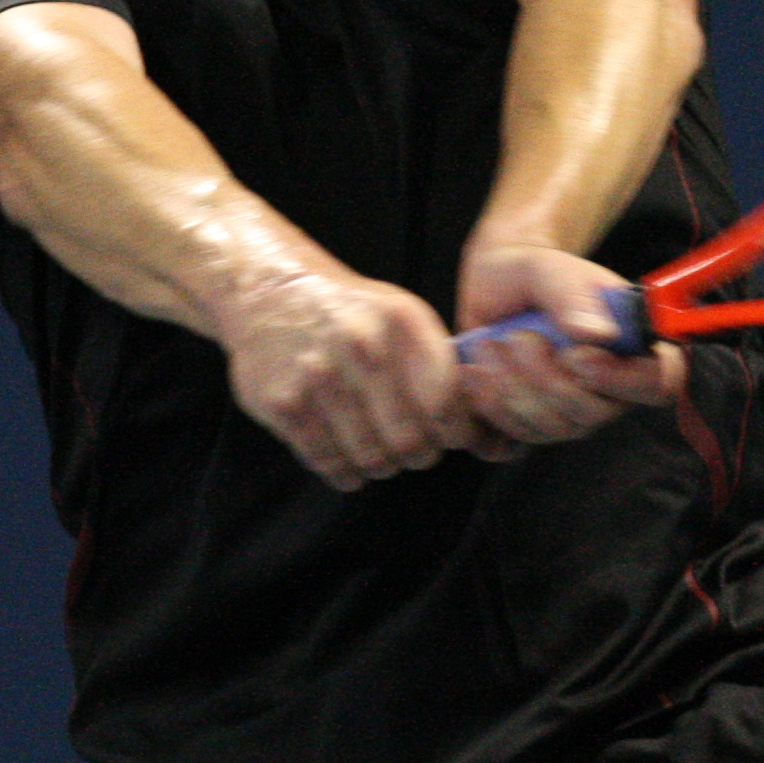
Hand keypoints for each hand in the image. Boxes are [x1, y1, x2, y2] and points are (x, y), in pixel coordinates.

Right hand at [218, 269, 492, 491]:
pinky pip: (328, 463)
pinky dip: (346, 473)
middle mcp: (362, 346)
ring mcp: (318, 377)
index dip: (458, 433)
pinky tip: (347, 459)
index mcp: (402, 322)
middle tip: (413, 448)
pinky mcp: (284, 403)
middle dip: (419, 454)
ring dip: (382, 465)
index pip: (447, 401)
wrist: (268, 289)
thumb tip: (495, 442)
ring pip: (371, 458)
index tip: (455, 439)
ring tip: (378, 450)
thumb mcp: (402, 317)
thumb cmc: (348, 312)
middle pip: (411, 440)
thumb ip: (445, 372)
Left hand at [454, 243, 684, 446]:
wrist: (492, 284)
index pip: (656, 383)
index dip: (622, 381)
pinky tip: (475, 374)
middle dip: (545, 378)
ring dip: (511, 389)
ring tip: (488, 346)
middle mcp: (607, 389)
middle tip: (515, 337)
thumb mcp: (549, 269)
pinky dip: (489, 409)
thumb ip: (572, 294)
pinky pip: (514, 439)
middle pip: (593, 414)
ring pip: (551, 429)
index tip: (576, 357)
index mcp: (631, 347)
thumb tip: (599, 334)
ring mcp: (569, 413)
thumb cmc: (532, 273)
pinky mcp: (529, 425)